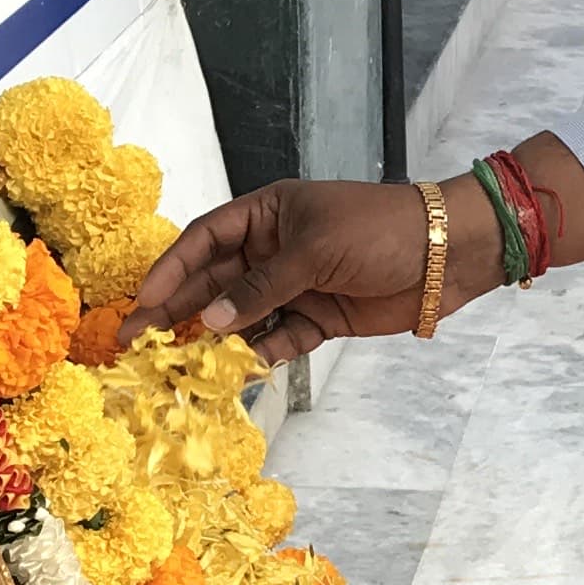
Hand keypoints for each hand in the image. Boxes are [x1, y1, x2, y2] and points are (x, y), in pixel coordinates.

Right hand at [127, 140, 583, 363]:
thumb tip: (211, 321)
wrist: (448, 254)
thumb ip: (261, 286)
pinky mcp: (321, 317)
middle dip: (177, 310)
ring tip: (175, 366)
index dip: (170, 268)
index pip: (204, 239)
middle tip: (135, 343)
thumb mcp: (314, 249)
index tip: (141, 300)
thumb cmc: (379, 229)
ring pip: (242, 315)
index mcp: (266, 214)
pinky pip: (278, 338)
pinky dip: (259, 353)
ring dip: (213, 338)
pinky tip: (234, 371)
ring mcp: (296, 285)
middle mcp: (274, 248)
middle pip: (214, 281)